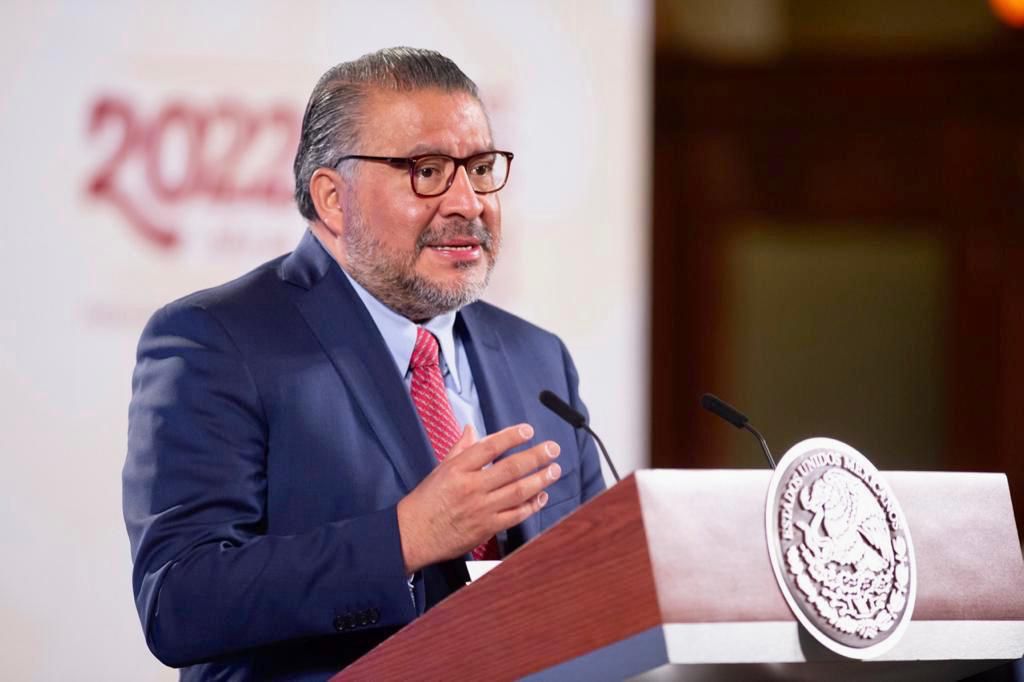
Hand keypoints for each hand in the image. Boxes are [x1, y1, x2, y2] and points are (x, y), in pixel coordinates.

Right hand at [396, 423, 560, 573]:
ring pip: (518, 492)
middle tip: (552, 449)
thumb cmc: (426, 501)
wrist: (413, 535)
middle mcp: (471, 487)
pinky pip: (515, 515)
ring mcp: (481, 509)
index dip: (511, 437)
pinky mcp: (487, 528)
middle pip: (510, 468)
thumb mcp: (440, 469)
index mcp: (458, 469)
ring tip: (554, 470)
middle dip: (536, 457)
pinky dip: (531, 505)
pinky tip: (541, 496)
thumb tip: (471, 428)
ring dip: (540, 480)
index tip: (528, 431)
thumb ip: (460, 448)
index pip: (489, 447)